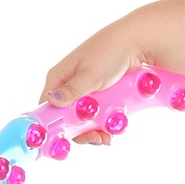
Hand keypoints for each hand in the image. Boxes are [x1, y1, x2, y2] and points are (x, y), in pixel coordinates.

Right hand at [37, 23, 149, 145]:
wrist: (138, 42)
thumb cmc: (110, 52)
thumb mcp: (90, 74)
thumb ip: (72, 91)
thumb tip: (51, 101)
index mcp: (59, 78)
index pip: (47, 107)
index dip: (53, 125)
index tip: (64, 141)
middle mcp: (70, 85)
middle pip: (67, 118)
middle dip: (81, 132)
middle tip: (97, 139)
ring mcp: (86, 91)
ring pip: (84, 119)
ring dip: (96, 130)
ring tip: (108, 136)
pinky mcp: (102, 95)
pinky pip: (99, 115)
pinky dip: (106, 123)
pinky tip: (115, 127)